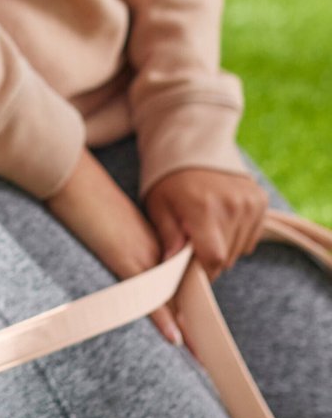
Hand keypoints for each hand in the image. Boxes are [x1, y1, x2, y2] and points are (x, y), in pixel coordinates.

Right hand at [47, 149, 182, 345]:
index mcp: (149, 237)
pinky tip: (174, 336)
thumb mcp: (106, 219)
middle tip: (209, 353)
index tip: (197, 328)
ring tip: (200, 356)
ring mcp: (139, 250)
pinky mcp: (120, 254)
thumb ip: (118, 238)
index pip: (175, 277)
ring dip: (185, 327)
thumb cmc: (79, 191)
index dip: (187, 304)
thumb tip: (116, 252)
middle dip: (194, 323)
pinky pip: (146, 291)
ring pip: (170, 295)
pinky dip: (160, 316)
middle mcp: (152, 245)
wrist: (68, 170)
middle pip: (180, 291)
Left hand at [145, 168, 268, 281]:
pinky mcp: (260, 200)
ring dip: (223, 247)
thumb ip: (168, 236)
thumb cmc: (167, 180)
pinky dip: (236, 236)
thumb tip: (171, 265)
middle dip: (208, 258)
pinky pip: (251, 237)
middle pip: (227, 256)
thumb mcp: (158, 206)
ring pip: (239, 249)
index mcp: (204, 208)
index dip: (202, 271)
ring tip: (204, 230)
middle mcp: (232, 206)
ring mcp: (250, 202)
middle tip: (192, 245)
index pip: (214, 258)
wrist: (191, 145)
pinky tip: (219, 222)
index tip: (190, 272)